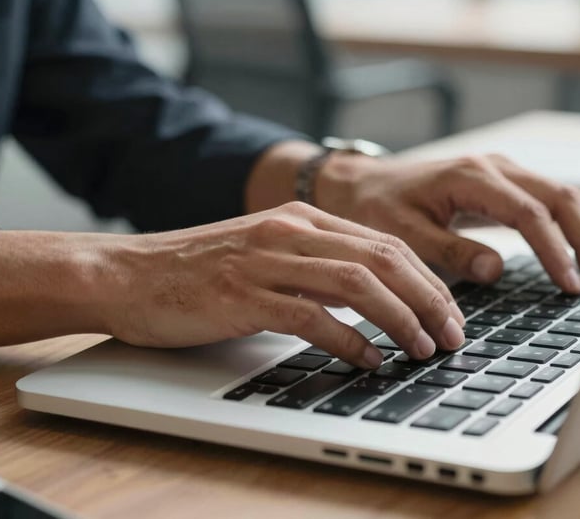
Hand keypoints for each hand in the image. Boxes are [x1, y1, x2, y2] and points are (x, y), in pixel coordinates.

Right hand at [109, 202, 465, 366]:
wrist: (127, 274)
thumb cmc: (198, 271)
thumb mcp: (267, 254)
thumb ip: (316, 267)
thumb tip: (372, 299)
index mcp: (301, 220)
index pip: (385, 244)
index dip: (427, 280)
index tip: (450, 312)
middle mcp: (290, 232)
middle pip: (383, 259)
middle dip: (428, 300)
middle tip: (451, 335)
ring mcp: (266, 261)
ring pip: (357, 284)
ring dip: (399, 319)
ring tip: (421, 349)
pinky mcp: (243, 295)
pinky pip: (311, 317)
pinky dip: (348, 341)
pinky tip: (367, 360)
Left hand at [317, 154, 579, 292]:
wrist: (360, 185)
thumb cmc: (376, 207)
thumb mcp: (404, 234)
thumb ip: (449, 251)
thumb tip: (496, 270)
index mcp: (471, 177)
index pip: (530, 214)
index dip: (555, 252)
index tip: (569, 287)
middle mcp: (493, 167)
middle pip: (561, 198)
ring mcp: (500, 171)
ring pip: (561, 196)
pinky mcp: (501, 182)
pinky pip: (546, 200)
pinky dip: (566, 227)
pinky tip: (573, 256)